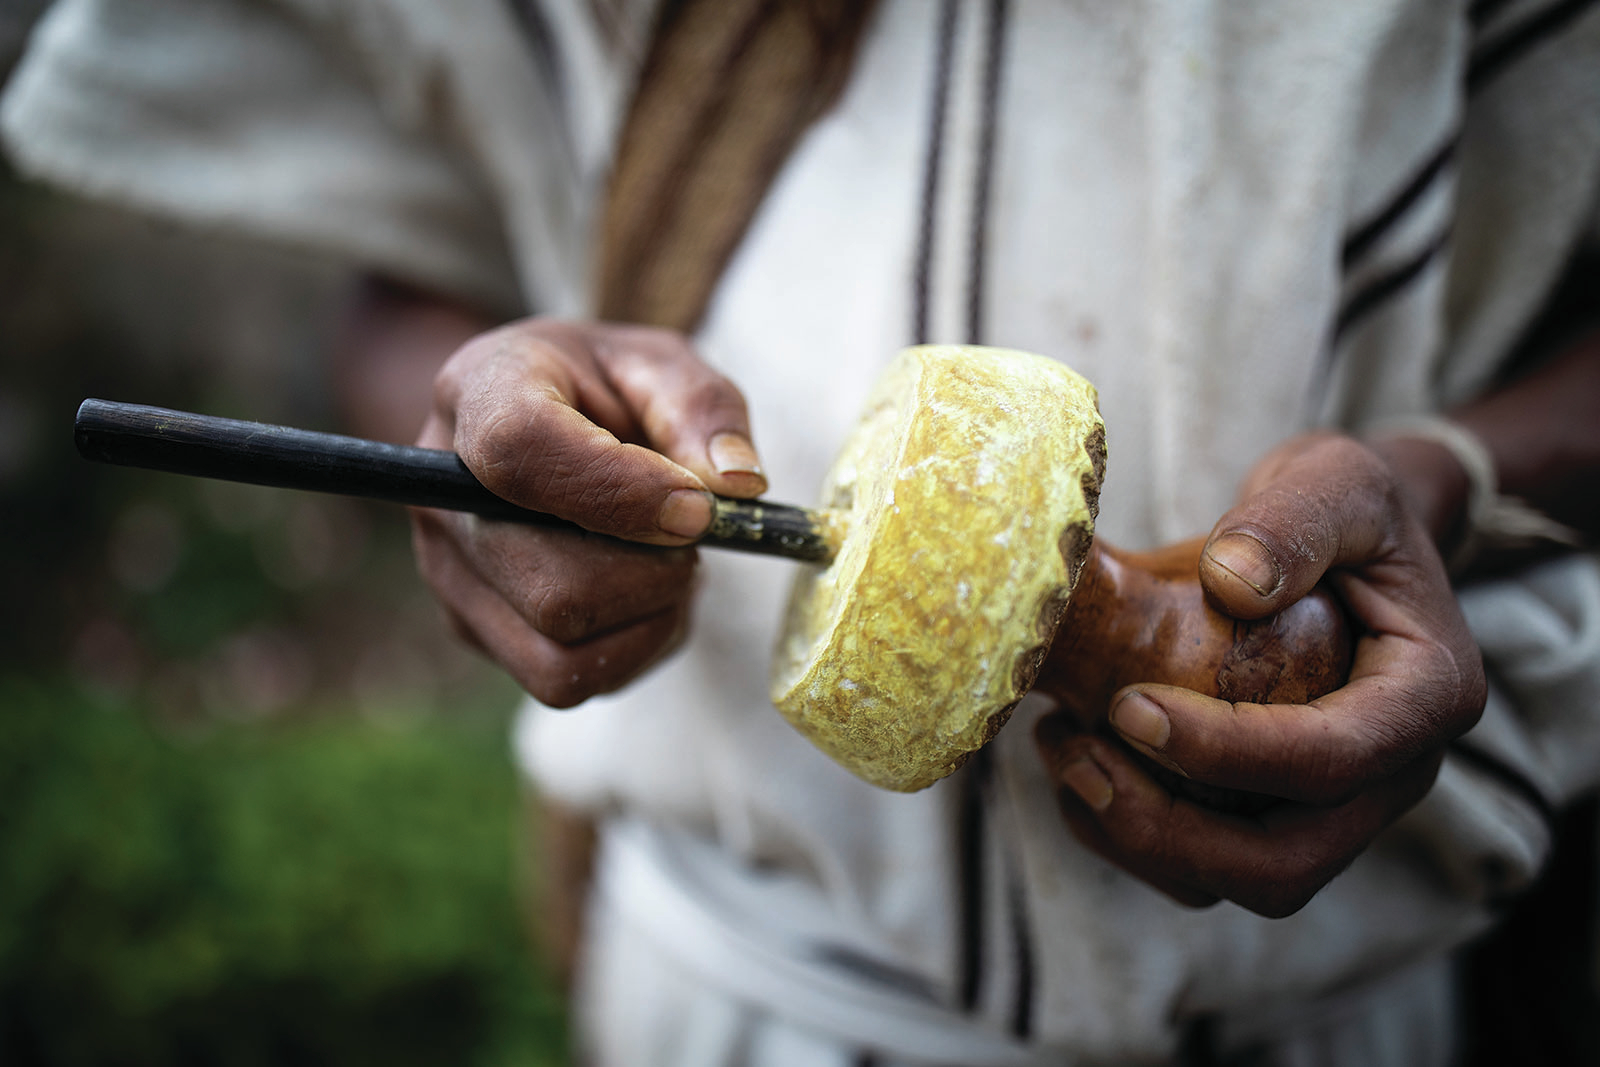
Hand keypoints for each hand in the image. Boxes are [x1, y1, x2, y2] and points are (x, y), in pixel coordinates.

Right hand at [410, 318, 766, 706]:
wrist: (546, 413)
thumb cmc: (604, 387)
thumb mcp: (660, 365)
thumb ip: (701, 408)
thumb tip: (736, 483)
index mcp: (477, 392)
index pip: (519, 452)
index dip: (620, 492)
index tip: (697, 508)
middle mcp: (440, 493)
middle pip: (553, 588)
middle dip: (654, 574)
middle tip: (692, 532)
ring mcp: (450, 574)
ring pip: (559, 654)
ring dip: (647, 618)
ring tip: (668, 563)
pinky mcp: (474, 629)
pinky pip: (565, 680)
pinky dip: (632, 648)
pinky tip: (645, 596)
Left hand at [1035, 433, 1486, 916]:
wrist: (1354, 538)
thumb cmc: (1349, 507)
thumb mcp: (1335, 481)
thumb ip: (1295, 520)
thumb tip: (1236, 581)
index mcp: (1426, 697)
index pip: (1332, 761)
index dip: (1226, 752)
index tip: (1130, 705)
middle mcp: (1394, 773)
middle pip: (1288, 860)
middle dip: (1169, 828)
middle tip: (1076, 750)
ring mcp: (1343, 807)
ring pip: (1246, 880)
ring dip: (1141, 841)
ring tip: (1063, 748)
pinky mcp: (1287, 813)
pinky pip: (1213, 868)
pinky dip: (1134, 840)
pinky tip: (1076, 764)